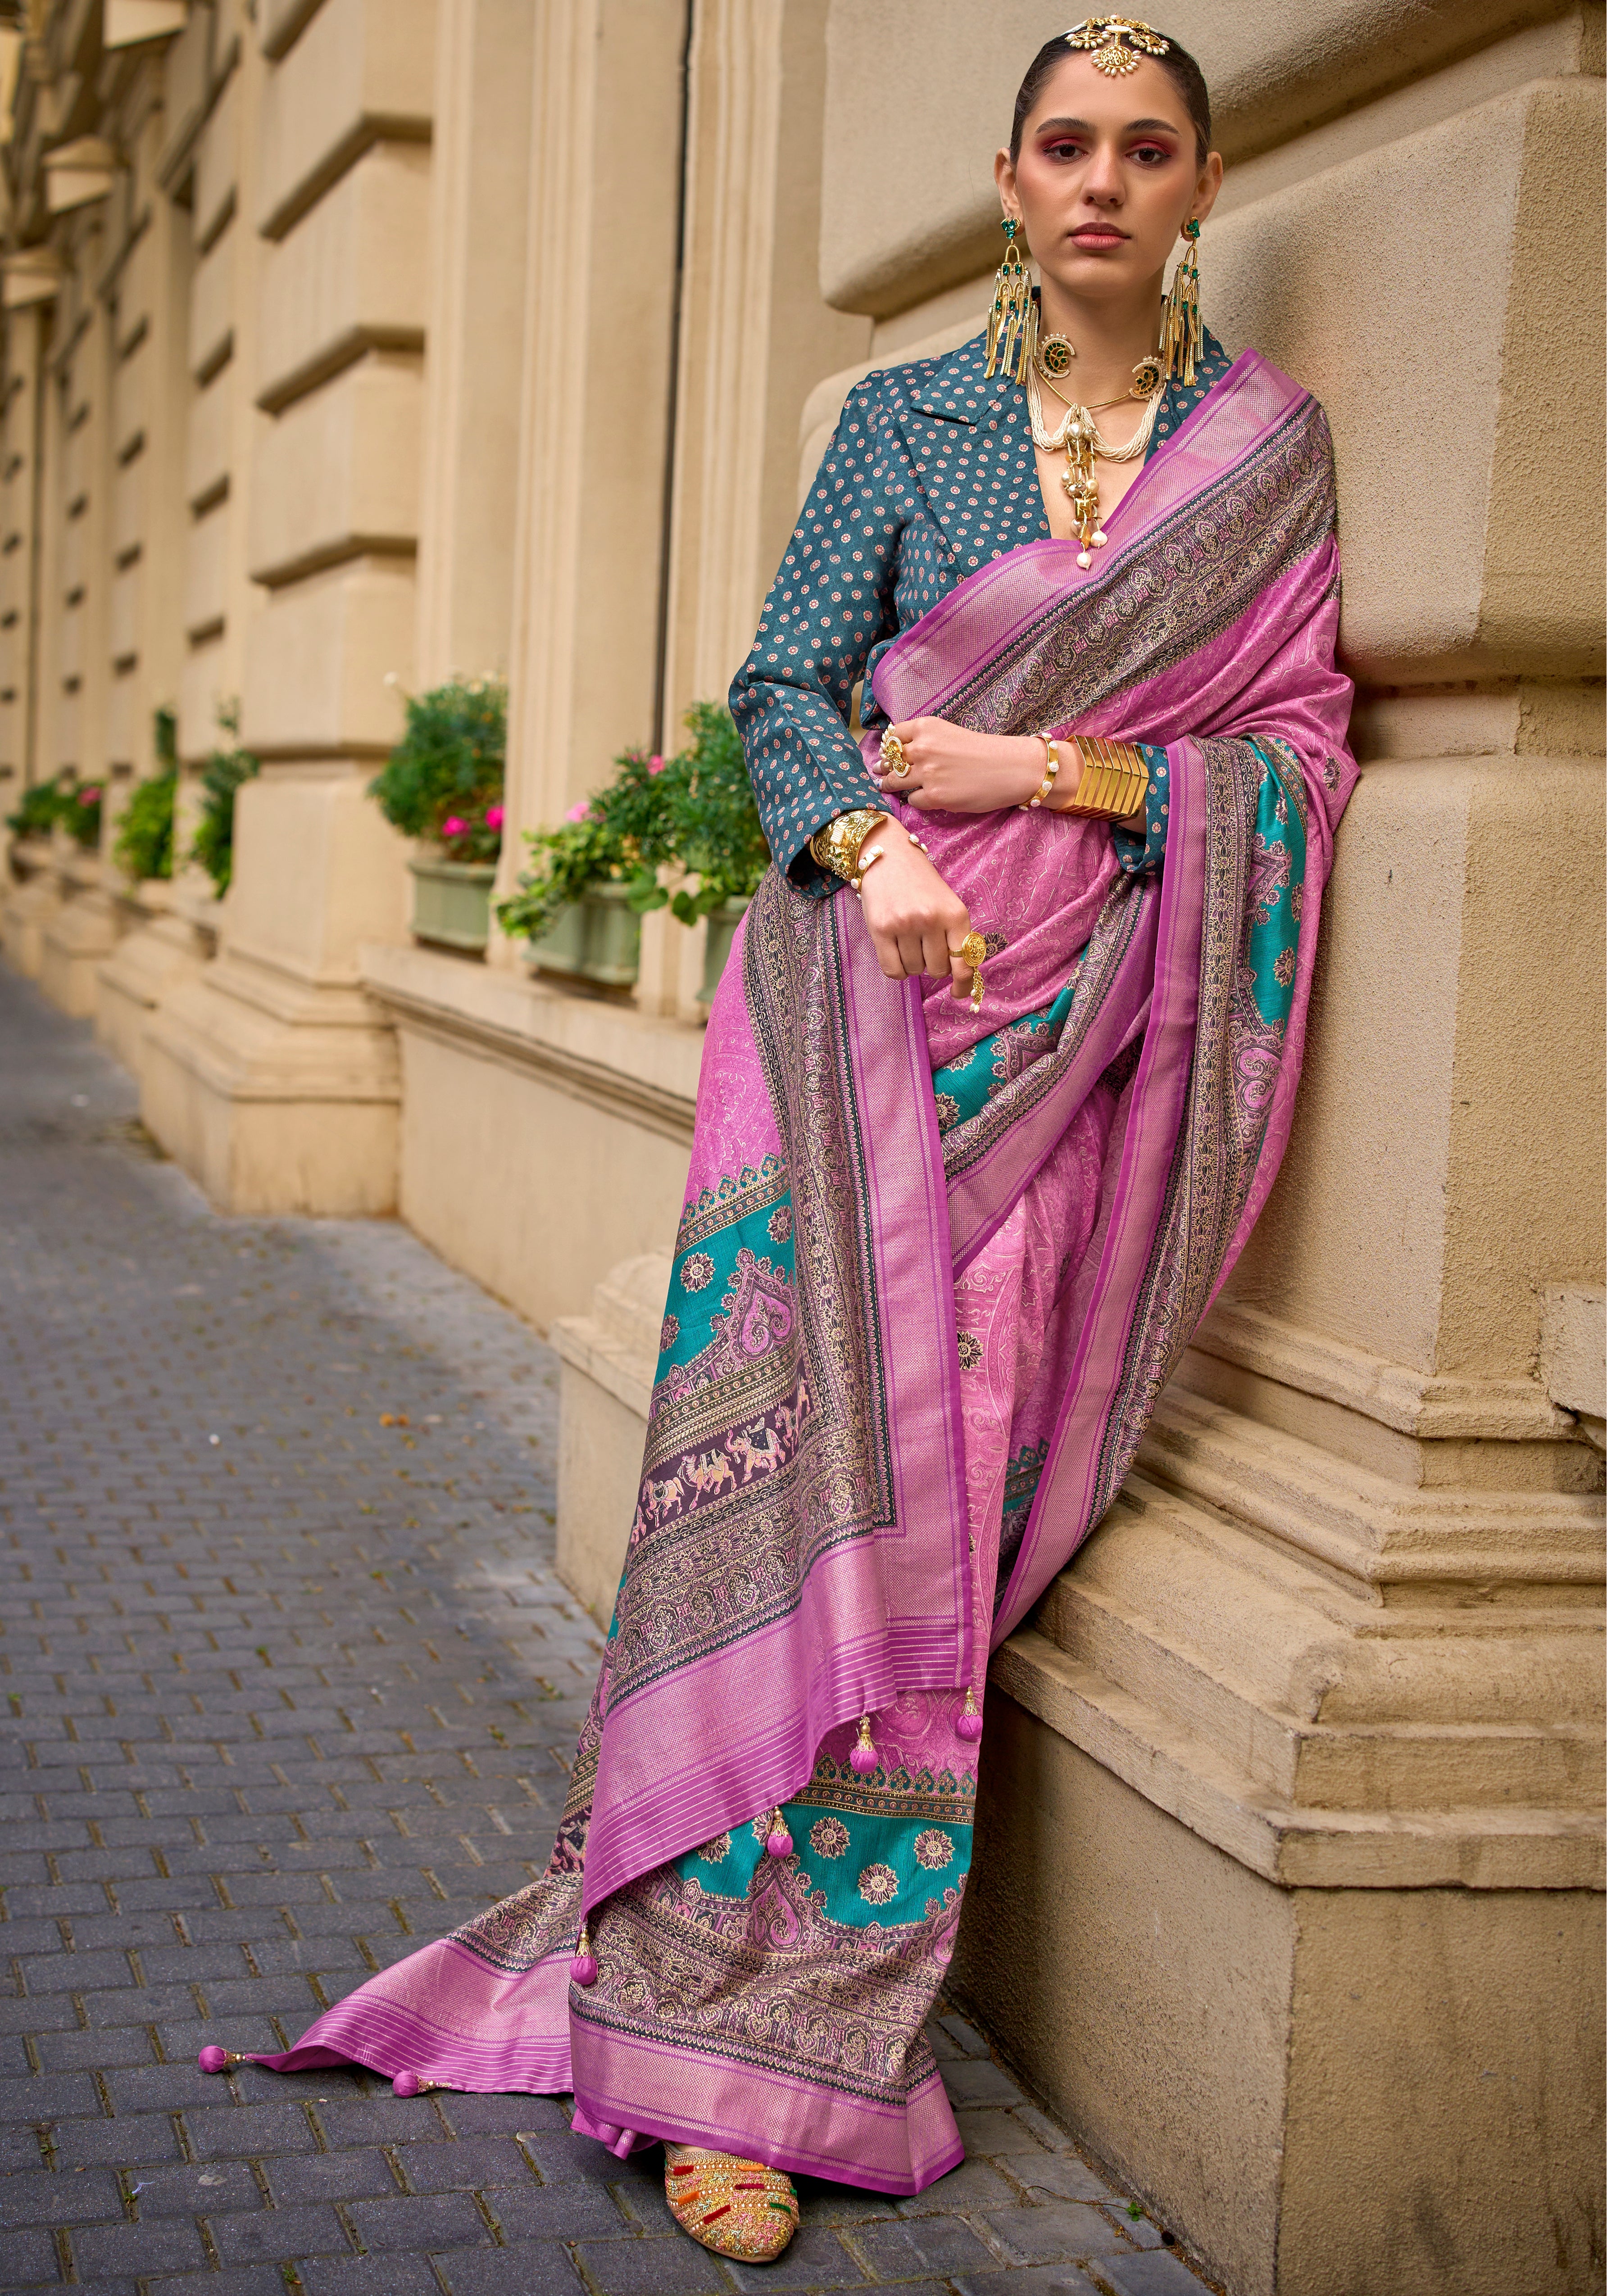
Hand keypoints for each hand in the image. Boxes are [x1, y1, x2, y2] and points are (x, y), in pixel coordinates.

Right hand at [856, 821, 978, 998]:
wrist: (888, 855)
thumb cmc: (920, 885)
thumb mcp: (946, 904)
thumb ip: (954, 936)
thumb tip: (959, 978)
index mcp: (955, 913)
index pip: (964, 962)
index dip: (962, 984)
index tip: (957, 993)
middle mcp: (931, 919)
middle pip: (937, 970)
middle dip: (932, 965)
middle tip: (924, 945)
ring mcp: (905, 924)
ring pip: (914, 970)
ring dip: (912, 963)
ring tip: (907, 939)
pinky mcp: (880, 929)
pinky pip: (893, 970)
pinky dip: (896, 969)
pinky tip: (895, 953)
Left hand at [871, 716, 1046, 812]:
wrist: (1011, 768)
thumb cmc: (984, 751)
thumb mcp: (949, 733)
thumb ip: (925, 740)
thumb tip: (896, 755)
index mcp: (926, 727)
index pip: (892, 737)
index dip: (888, 747)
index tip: (887, 754)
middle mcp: (922, 748)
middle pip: (889, 760)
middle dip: (884, 768)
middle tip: (882, 773)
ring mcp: (927, 773)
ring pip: (894, 782)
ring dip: (892, 785)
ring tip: (892, 787)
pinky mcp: (934, 796)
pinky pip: (912, 800)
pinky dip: (918, 800)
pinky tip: (928, 797)